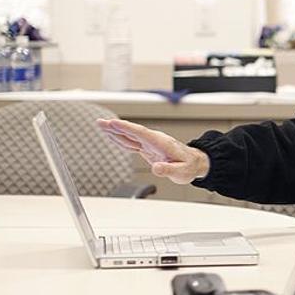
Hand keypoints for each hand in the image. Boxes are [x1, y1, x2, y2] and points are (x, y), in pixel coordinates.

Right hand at [96, 118, 210, 184]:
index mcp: (161, 143)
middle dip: (116, 126)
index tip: (114, 123)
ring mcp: (150, 143)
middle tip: (100, 122)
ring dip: (115, 130)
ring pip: (130, 135)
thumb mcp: (181, 172)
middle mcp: (154, 140)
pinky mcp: (148, 148)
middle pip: (133, 131)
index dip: (127, 128)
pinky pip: (132, 142)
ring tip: (101, 125)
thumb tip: (156, 168)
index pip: (141, 133)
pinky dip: (121, 139)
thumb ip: (168, 170)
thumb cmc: (189, 167)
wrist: (195, 163)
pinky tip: (112, 136)